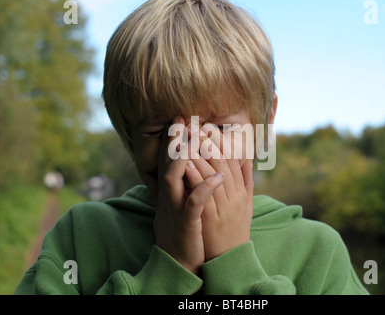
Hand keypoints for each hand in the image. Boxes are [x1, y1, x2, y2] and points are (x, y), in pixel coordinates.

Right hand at [153, 117, 224, 274]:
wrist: (182, 265)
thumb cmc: (189, 233)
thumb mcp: (186, 207)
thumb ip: (191, 187)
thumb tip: (201, 168)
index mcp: (171, 193)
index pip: (168, 160)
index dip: (173, 139)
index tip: (181, 119)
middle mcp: (169, 198)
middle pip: (166, 164)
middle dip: (174, 141)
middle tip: (182, 119)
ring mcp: (175, 211)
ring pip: (173, 180)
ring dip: (184, 159)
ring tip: (196, 140)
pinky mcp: (187, 225)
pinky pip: (194, 205)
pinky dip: (204, 189)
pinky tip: (218, 177)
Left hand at [185, 129, 253, 260]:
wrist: (230, 259)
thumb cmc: (236, 230)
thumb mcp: (246, 205)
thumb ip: (247, 182)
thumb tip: (248, 159)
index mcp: (241, 191)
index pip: (232, 161)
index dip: (221, 142)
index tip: (209, 127)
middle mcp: (234, 196)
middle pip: (222, 163)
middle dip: (208, 142)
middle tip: (196, 124)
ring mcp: (224, 206)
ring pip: (212, 174)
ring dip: (200, 154)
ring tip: (188, 138)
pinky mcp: (211, 217)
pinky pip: (203, 193)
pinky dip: (195, 177)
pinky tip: (185, 164)